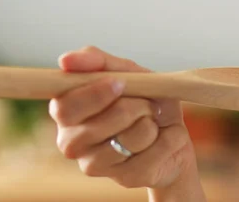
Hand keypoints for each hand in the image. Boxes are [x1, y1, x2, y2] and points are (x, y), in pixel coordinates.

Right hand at [48, 46, 196, 190]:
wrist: (172, 132)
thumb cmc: (144, 100)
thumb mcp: (127, 72)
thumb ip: (97, 61)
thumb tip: (66, 60)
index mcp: (66, 112)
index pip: (65, 108)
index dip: (95, 95)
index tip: (120, 84)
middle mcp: (72, 142)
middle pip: (101, 124)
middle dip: (135, 106)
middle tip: (146, 103)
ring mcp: (95, 165)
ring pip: (132, 137)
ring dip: (153, 122)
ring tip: (152, 121)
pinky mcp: (125, 179)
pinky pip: (154, 153)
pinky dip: (169, 138)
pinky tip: (162, 138)